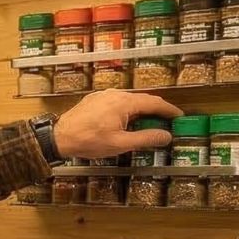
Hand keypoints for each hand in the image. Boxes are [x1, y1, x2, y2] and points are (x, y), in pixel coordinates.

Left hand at [52, 90, 181, 158]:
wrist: (58, 137)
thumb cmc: (89, 141)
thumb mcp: (121, 143)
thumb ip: (146, 138)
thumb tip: (166, 136)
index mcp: (124, 102)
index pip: (155, 102)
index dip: (169, 110)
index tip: (180, 116)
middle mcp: (115, 94)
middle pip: (143, 99)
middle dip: (157, 110)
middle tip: (167, 121)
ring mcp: (103, 96)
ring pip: (129, 100)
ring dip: (141, 110)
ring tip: (149, 122)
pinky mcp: (94, 100)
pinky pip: (117, 102)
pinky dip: (127, 109)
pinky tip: (127, 120)